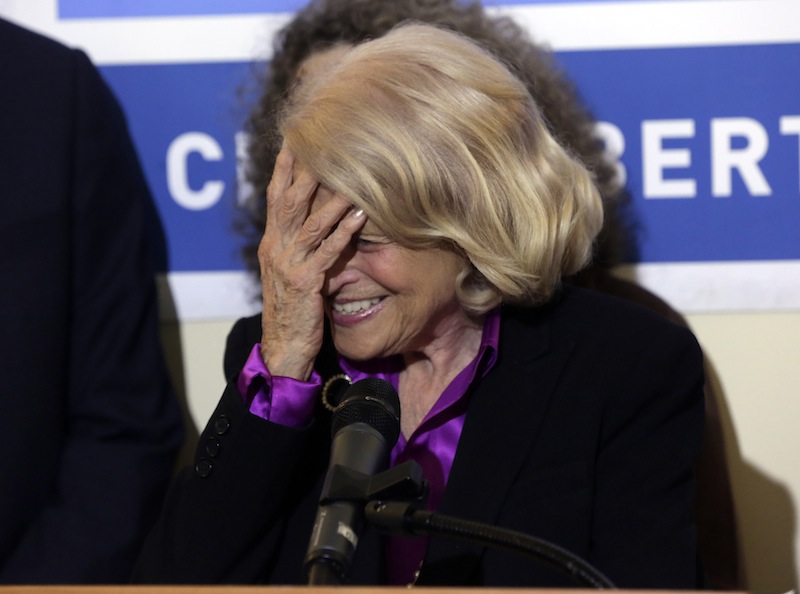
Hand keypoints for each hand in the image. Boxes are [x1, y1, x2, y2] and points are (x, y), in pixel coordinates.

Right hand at [257, 146, 365, 379]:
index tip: (296, 138)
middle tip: (323, 141)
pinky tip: (360, 214)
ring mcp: (289, 264)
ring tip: (351, 173)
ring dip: (331, 196)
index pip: (275, 196)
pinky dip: (344, 231)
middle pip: (290, 200)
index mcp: (271, 243)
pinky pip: (327, 251)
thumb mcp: (287, 271)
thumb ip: (294, 244)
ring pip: (310, 222)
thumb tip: (307, 218)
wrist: (283, 347)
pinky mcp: (306, 282)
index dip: (285, 167)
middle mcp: (276, 248)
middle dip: (306, 170)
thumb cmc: (291, 310)